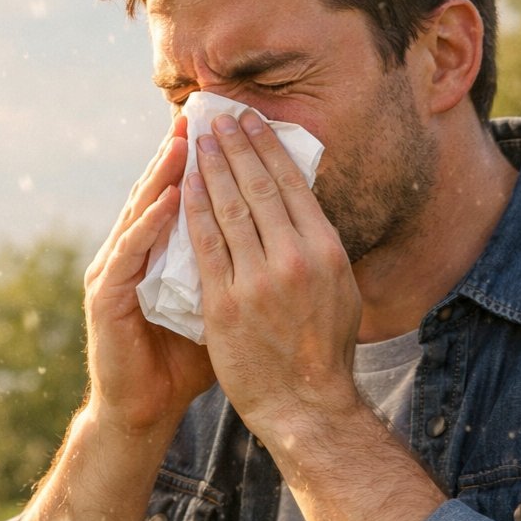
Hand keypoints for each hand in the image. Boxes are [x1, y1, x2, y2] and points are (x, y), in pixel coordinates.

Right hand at [82, 113, 215, 434]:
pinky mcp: (106, 295)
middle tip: (203, 116)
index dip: (202, 163)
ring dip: (163, 175)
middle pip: (158, 193)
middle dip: (181, 154)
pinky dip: (151, 222)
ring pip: (140, 212)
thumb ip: (236, 269)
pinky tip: (171, 198)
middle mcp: (131, 253)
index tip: (227, 129)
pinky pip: (131, 251)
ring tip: (186, 142)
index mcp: (157, 254)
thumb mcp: (220, 304)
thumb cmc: (184, 362)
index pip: (180, 196)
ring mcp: (114, 271)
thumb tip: (285, 238)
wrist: (145, 409)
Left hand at [183, 110, 360, 436]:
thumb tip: (303, 203)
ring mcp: (257, 281)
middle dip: (235, 147)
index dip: (267, 148)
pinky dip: (192, 212)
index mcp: (326, 250)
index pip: (291, 185)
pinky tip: (182, 188)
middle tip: (218, 117)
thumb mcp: (339, 289)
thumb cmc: (325, 347)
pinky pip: (204, 246)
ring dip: (210, 170)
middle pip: (258, 188)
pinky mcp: (225, 303)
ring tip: (197, 141)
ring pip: (228, 210)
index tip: (250, 122)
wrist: (304, 403)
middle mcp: (294, 259)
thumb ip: (319, 246)